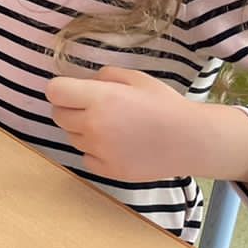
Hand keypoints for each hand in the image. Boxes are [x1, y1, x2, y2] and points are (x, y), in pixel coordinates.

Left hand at [46, 67, 202, 180]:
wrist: (193, 140)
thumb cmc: (165, 104)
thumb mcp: (135, 78)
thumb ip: (104, 76)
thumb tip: (84, 82)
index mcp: (99, 98)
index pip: (54, 92)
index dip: (62, 89)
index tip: (73, 90)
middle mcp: (94, 125)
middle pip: (58, 115)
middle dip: (69, 108)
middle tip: (92, 108)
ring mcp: (100, 151)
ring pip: (71, 137)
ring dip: (82, 130)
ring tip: (110, 126)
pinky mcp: (108, 171)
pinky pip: (86, 157)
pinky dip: (94, 151)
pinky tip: (115, 145)